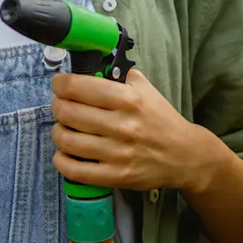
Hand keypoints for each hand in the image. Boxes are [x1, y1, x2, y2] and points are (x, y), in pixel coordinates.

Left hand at [49, 67, 224, 194]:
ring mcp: (118, 153)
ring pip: (66, 141)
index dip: (60, 84)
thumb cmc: (162, 120)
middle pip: (67, 112)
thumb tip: (93, 66)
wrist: (185, 156)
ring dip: (58, 132)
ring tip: (63, 129)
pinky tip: (64, 153)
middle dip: (57, 106)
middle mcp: (122, 125)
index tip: (58, 85)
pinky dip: (61, 160)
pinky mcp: (116, 176)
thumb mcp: (147, 90)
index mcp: (128, 100)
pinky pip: (75, 170)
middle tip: (60, 106)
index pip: (78, 87)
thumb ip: (121, 76)